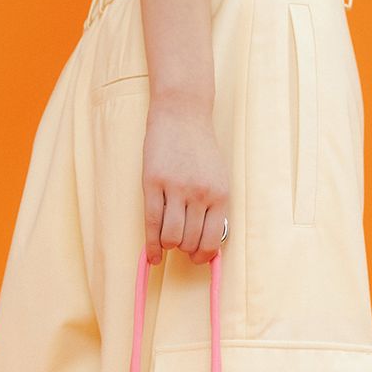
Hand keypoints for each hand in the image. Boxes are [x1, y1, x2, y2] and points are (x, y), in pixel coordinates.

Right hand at [141, 95, 229, 264]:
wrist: (182, 113)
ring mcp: (175, 188)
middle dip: (184, 250)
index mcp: (220, 195)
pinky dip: (151, 246)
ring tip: (166, 240)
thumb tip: (208, 246)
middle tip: (179, 245)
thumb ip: (215, 209)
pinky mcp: (152, 183)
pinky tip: (152, 256)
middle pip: (189, 242)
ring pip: (170, 237)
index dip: (203, 256)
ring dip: (168, 246)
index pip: (211, 241)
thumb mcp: (218, 178)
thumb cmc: (200, 149)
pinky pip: (151, 224)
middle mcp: (200, 194)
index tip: (197, 258)